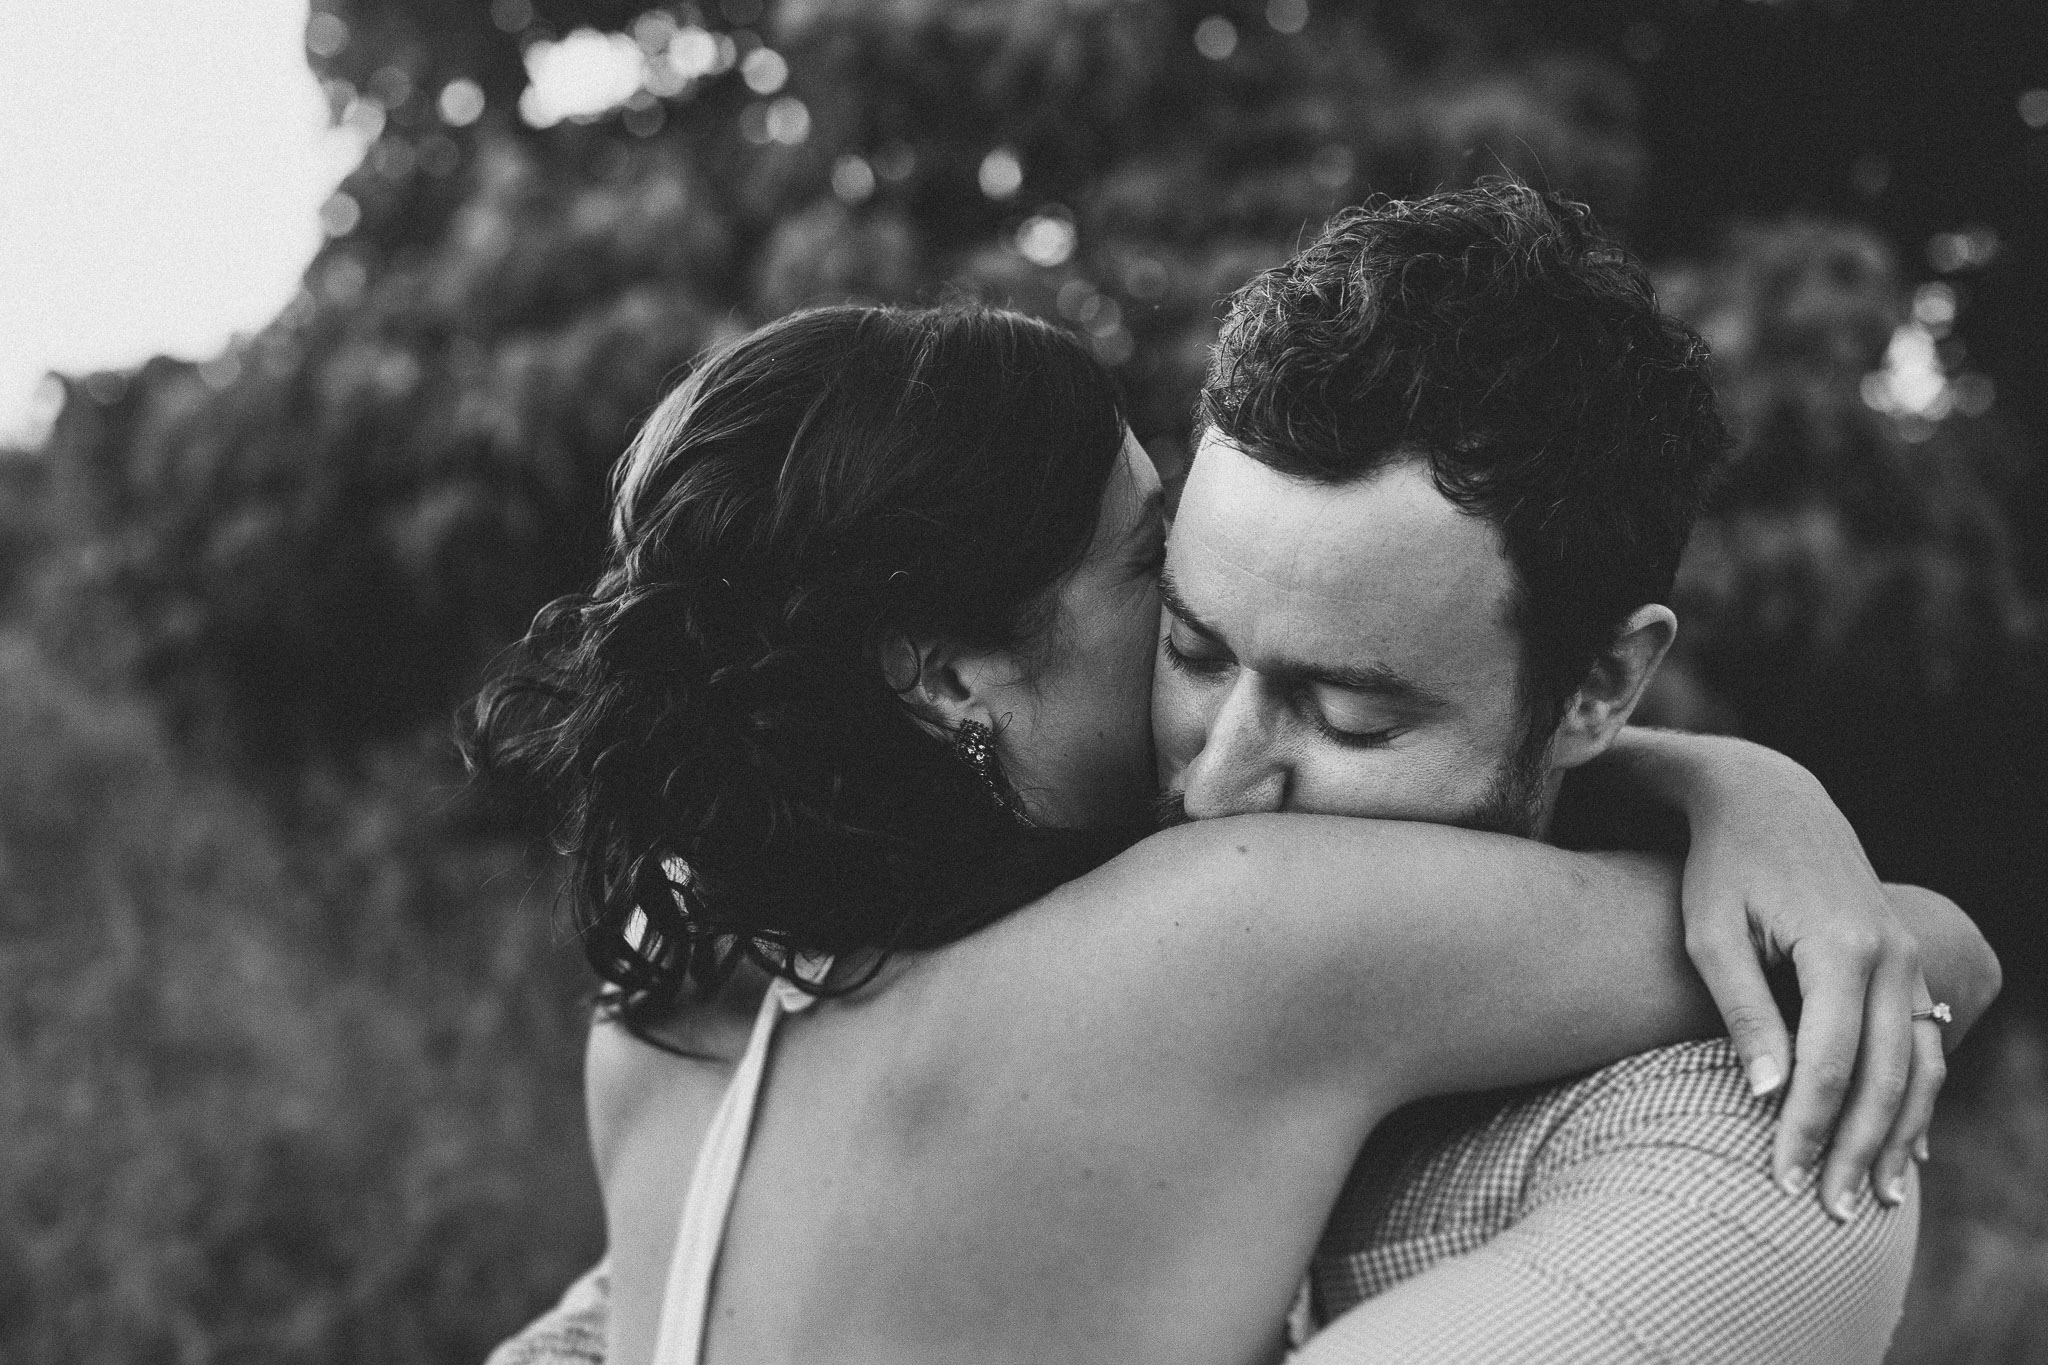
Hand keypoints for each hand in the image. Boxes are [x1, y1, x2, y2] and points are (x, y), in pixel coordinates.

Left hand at [1677, 747, 1937, 1220]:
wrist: (1768, 799)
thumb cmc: (1721, 868)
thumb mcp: (1711, 933)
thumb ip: (1741, 1011)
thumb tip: (1765, 1095)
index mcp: (1840, 948)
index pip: (1829, 1065)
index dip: (1806, 1129)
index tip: (1781, 1181)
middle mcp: (1889, 955)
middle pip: (1882, 1076)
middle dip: (1854, 1148)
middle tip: (1824, 1209)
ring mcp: (1906, 956)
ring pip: (1916, 1065)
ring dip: (1895, 1135)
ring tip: (1870, 1196)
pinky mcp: (1905, 960)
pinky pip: (1922, 1042)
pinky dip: (1915, 1097)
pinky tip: (1901, 1146)